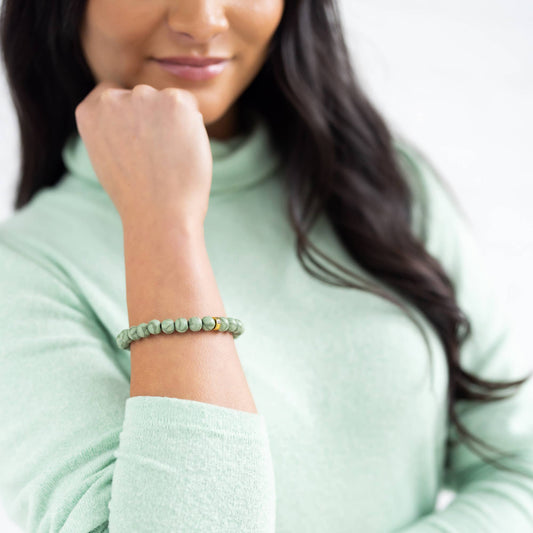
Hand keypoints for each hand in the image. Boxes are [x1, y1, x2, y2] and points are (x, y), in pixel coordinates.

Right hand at [74, 81, 211, 227]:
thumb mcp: (107, 157)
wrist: (159, 215)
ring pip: (167, 102)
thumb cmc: (138, 197)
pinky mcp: (174, 102)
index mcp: (89, 112)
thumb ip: (113, 128)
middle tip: (157, 158)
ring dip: (174, 123)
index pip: (113, 96)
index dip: (132, 121)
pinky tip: (183, 151)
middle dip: (154, 121)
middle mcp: (112, 99)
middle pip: (144, 98)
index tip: (137, 145)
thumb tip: (133, 115)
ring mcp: (143, 97)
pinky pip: (190, 107)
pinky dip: (192, 126)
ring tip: (169, 158)